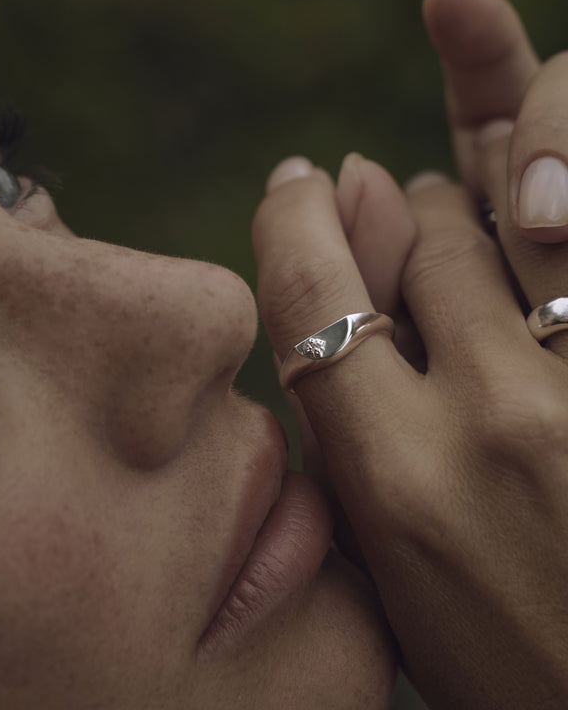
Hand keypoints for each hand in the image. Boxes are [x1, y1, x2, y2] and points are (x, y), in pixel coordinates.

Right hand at [252, 0, 567, 709]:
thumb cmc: (499, 646)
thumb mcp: (384, 549)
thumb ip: (341, 413)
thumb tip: (317, 293)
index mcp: (396, 480)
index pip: (310, 293)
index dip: (291, 219)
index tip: (295, 185)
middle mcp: (498, 421)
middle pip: (430, 236)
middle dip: (413, 220)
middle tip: (421, 232)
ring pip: (517, 223)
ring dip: (488, 215)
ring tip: (495, 244)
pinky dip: (547, 239)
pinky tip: (541, 249)